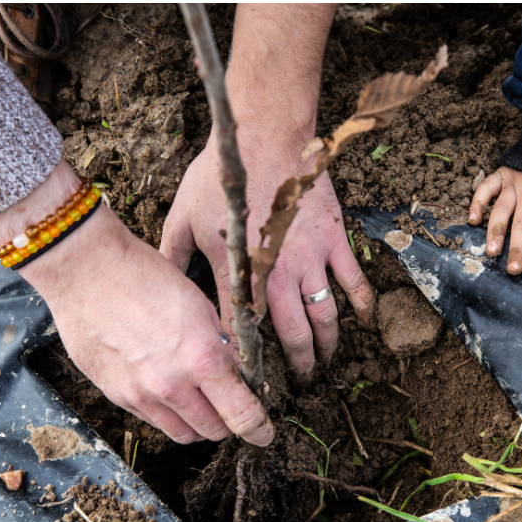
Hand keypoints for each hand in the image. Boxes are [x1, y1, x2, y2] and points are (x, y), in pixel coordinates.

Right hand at [0, 161, 273, 445]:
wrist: (86, 268)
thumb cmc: (144, 274)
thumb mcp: (198, 304)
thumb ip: (219, 346)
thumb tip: (233, 374)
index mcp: (202, 358)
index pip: (242, 417)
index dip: (258, 429)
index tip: (262, 431)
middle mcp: (172, 385)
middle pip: (213, 432)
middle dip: (226, 422)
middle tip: (227, 405)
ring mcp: (140, 394)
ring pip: (182, 433)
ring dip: (195, 423)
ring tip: (195, 399)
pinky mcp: (114, 394)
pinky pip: (150, 419)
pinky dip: (164, 411)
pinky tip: (161, 384)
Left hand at [163, 146, 374, 381]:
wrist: (265, 136)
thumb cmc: (222, 175)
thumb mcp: (183, 215)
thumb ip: (172, 254)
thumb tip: (161, 283)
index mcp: (237, 272)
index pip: (240, 330)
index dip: (242, 360)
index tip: (243, 382)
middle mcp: (276, 275)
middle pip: (290, 336)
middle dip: (293, 367)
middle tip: (295, 384)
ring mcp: (310, 260)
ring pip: (324, 319)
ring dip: (325, 347)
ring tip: (322, 363)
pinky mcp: (335, 242)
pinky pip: (355, 284)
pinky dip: (360, 309)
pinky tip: (358, 324)